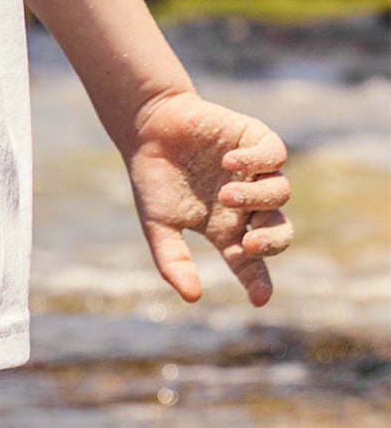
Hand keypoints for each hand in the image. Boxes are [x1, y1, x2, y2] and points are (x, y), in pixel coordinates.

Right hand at [123, 91, 291, 305]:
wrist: (148, 127)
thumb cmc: (153, 177)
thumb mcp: (158, 224)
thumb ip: (173, 260)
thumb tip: (192, 297)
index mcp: (226, 228)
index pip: (251, 261)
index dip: (257, 281)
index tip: (259, 300)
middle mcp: (248, 204)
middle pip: (279, 231)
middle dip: (271, 242)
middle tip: (249, 243)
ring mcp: (254, 173)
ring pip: (280, 193)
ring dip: (257, 199)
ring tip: (226, 195)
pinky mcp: (255, 141)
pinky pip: (274, 156)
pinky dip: (257, 162)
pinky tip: (228, 162)